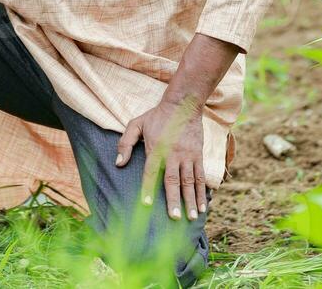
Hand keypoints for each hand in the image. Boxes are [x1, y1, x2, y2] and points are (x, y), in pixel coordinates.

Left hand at [115, 99, 205, 220]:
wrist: (183, 103)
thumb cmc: (157, 116)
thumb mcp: (137, 124)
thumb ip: (125, 143)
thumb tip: (118, 163)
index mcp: (156, 148)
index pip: (151, 172)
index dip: (148, 188)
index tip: (146, 204)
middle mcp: (173, 154)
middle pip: (173, 180)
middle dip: (174, 200)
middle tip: (174, 218)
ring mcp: (188, 155)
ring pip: (190, 181)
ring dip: (191, 200)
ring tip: (192, 217)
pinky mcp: (198, 155)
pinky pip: (201, 176)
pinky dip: (202, 192)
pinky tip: (203, 205)